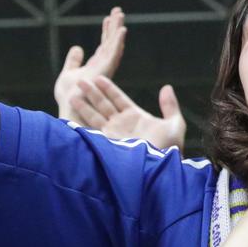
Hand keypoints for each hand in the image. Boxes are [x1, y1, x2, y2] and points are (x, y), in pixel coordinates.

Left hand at [53, 8, 127, 118]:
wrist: (70, 110)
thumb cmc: (70, 99)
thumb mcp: (68, 75)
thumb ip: (73, 61)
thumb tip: (78, 48)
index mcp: (97, 68)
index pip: (104, 46)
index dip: (106, 32)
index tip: (108, 18)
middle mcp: (103, 68)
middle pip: (110, 43)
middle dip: (114, 27)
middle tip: (118, 11)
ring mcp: (105, 69)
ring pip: (113, 45)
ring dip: (117, 30)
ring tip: (119, 14)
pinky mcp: (104, 72)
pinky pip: (113, 54)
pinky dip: (118, 42)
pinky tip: (121, 30)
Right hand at [68, 74, 187, 151]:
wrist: (157, 169)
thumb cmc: (168, 149)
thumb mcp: (174, 125)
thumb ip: (170, 106)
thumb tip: (166, 87)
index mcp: (135, 117)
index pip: (119, 98)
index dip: (109, 88)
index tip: (98, 77)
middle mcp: (121, 125)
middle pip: (104, 104)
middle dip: (92, 92)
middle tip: (81, 81)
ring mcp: (112, 134)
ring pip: (94, 115)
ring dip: (84, 104)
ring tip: (73, 93)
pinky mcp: (105, 143)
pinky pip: (91, 129)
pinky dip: (81, 121)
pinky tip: (72, 115)